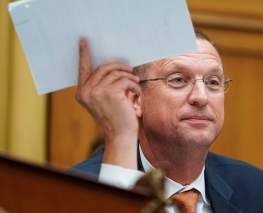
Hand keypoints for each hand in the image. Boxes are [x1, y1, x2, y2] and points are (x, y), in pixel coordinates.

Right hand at [76, 38, 140, 168]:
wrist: (120, 135)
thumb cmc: (116, 117)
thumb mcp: (105, 100)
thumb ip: (103, 84)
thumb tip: (113, 66)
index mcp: (82, 93)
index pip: (83, 69)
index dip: (84, 54)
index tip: (84, 41)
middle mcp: (86, 91)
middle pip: (104, 67)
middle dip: (120, 66)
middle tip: (130, 70)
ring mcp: (96, 91)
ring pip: (116, 72)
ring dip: (129, 76)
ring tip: (135, 84)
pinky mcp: (110, 92)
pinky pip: (125, 79)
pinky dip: (133, 84)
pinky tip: (136, 93)